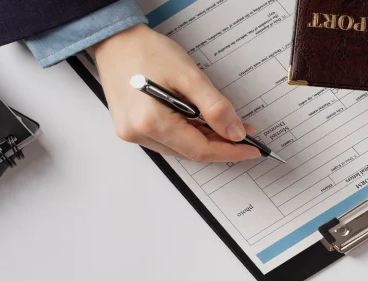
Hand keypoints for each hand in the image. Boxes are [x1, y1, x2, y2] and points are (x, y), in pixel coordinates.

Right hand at [92, 24, 259, 161]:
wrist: (116, 41)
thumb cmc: (146, 51)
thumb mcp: (189, 75)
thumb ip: (214, 107)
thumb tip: (234, 132)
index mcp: (151, 122)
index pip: (200, 150)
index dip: (230, 151)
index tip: (251, 150)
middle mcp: (138, 134)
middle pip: (190, 152)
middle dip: (220, 144)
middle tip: (243, 132)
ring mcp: (133, 134)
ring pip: (180, 149)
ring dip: (205, 140)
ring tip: (224, 125)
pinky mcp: (132, 129)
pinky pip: (168, 140)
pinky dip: (188, 135)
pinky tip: (200, 124)